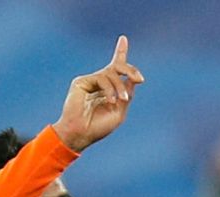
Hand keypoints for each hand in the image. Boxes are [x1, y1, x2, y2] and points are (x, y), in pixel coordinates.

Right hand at [53, 35, 144, 151]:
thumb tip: (133, 78)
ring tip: (123, 100)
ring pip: (112, 73)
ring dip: (120, 86)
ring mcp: (90, 81)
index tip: (123, 39)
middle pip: (117, 67)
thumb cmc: (98, 127)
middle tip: (140, 79)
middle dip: (130, 70)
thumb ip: (127, 94)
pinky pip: (102, 78)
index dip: (120, 53)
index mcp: (109, 89)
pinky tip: (111, 101)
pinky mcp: (81, 82)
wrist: (80, 134)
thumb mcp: (120, 112)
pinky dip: (110, 89)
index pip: (116, 68)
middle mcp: (99, 83)